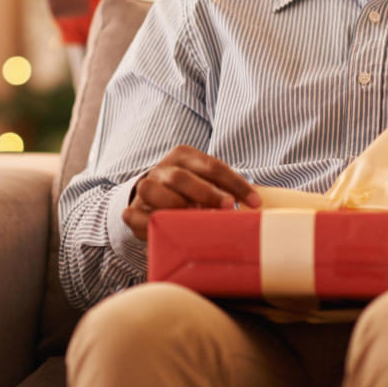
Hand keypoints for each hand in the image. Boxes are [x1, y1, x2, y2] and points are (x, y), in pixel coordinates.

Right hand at [121, 145, 261, 240]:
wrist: (152, 196)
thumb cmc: (190, 191)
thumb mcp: (207, 181)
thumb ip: (225, 189)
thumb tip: (254, 206)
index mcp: (184, 155)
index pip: (212, 166)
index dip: (235, 184)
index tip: (255, 202)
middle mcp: (163, 169)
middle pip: (181, 177)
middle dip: (206, 193)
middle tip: (227, 208)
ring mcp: (145, 188)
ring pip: (153, 191)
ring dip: (176, 207)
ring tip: (196, 222)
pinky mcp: (132, 210)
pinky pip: (133, 216)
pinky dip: (149, 224)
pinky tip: (166, 230)